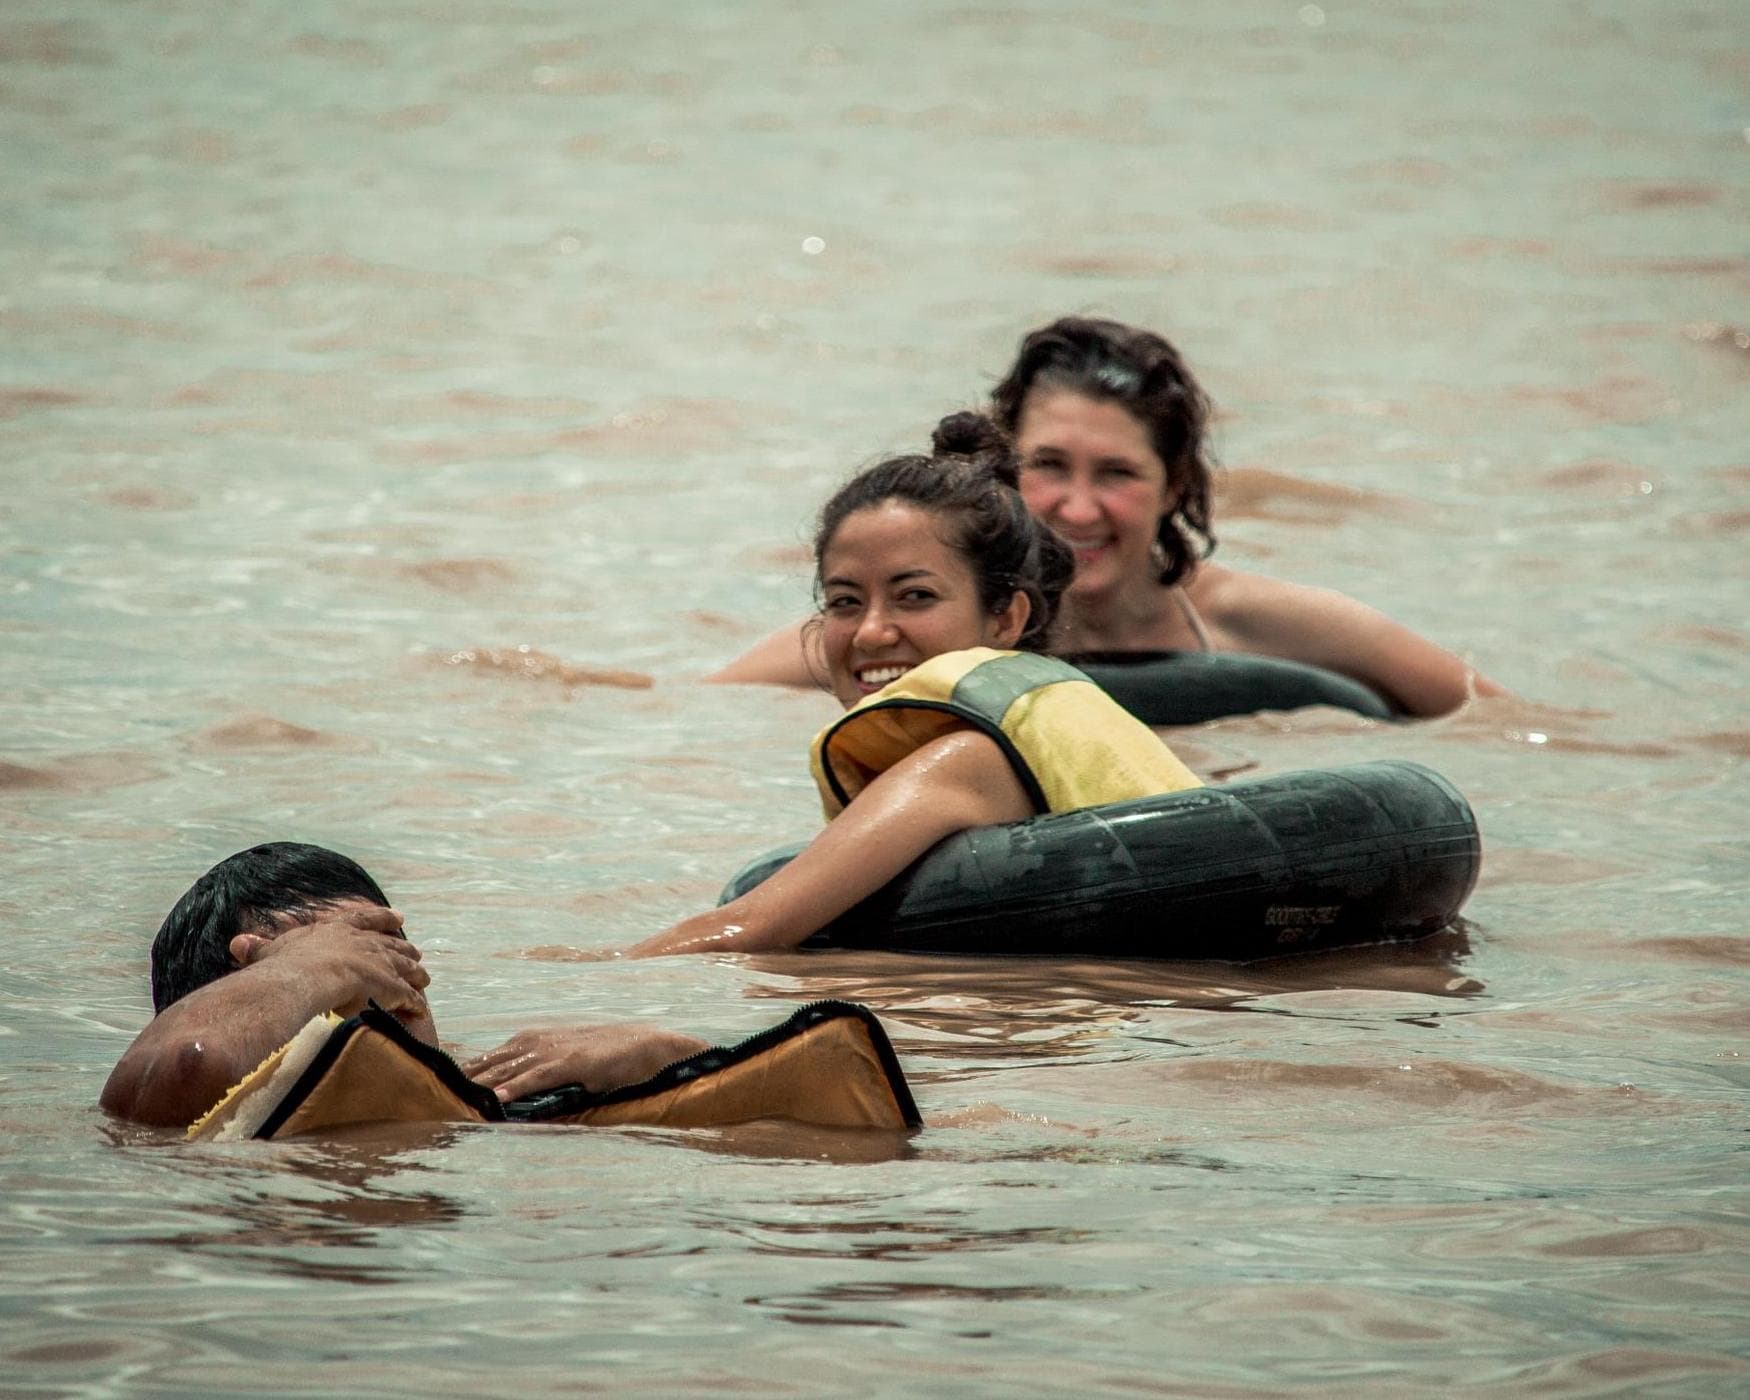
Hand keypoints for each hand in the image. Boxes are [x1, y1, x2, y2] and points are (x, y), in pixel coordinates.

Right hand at [229, 905, 432, 1026]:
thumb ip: (257, 949)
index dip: (381, 918)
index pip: (364, 919)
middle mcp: (364, 943)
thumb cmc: (285, 967)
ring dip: (414, 974)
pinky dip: (414, 1002)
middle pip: (390, 945)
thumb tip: (236, 943)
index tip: (399, 917)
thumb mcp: (269, 954)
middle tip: (416, 952)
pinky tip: (419, 1008)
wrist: (308, 978)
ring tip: (424, 978)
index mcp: (338, 930)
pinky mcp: (392, 988)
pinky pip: (407, 996)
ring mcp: (381, 964)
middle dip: (403, 950)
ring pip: (405, 967)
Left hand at [461, 1024, 707, 1102]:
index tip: (437, 1088)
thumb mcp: (562, 1059)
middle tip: (434, 1098)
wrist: (639, 1045)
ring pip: (505, 1069)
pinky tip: (498, 1099)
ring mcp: (550, 1052)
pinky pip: (535, 1077)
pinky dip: (515, 1087)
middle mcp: (534, 1042)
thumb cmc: (601, 1055)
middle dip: (462, 1081)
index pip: (488, 1058)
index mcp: (531, 1040)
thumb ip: (536, 1072)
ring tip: (455, 1100)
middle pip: (488, 1063)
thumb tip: (509, 1094)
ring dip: (480, 1085)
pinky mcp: (567, 1063)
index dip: (464, 1074)